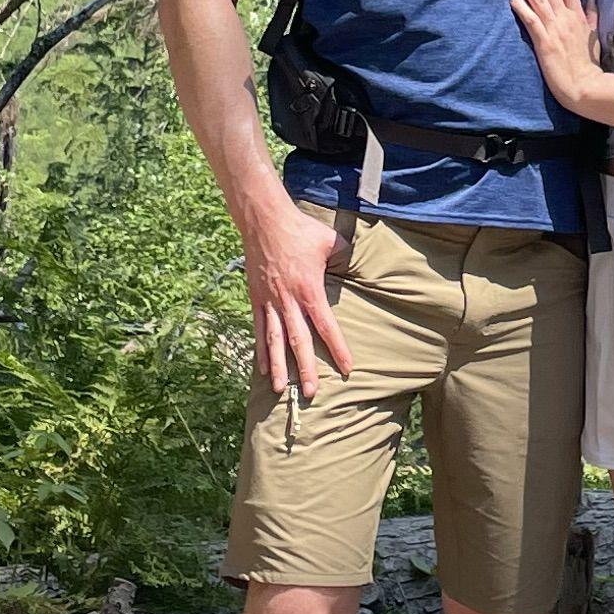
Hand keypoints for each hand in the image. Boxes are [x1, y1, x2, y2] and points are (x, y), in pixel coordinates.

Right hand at [239, 189, 354, 399]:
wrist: (264, 220)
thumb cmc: (300, 229)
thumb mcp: (331, 241)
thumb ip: (346, 256)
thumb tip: (357, 265)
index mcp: (309, 290)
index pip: (326, 326)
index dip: (337, 349)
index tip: (347, 369)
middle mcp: (288, 301)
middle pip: (298, 341)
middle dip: (305, 368)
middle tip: (312, 393)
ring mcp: (269, 301)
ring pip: (274, 340)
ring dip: (279, 367)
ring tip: (281, 390)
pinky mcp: (256, 298)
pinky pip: (259, 328)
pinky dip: (261, 350)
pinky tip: (263, 368)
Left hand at [506, 0, 607, 112]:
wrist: (585, 86)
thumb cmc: (587, 64)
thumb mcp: (592, 35)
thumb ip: (591, 14)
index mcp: (577, 16)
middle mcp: (566, 18)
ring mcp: (555, 30)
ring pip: (538, 0)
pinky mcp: (544, 44)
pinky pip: (532, 22)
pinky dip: (522, 9)